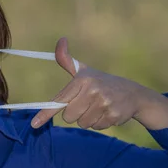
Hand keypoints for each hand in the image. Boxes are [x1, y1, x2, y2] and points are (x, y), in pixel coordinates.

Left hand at [31, 38, 158, 129]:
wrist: (134, 93)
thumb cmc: (101, 81)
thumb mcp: (84, 70)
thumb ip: (67, 60)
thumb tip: (61, 39)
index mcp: (82, 80)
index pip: (60, 99)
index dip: (45, 113)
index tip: (34, 124)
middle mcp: (92, 90)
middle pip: (68, 116)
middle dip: (75, 113)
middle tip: (87, 103)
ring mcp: (104, 104)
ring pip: (82, 123)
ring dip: (88, 119)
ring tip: (98, 107)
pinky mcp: (113, 116)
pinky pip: (95, 127)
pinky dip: (99, 123)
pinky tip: (107, 112)